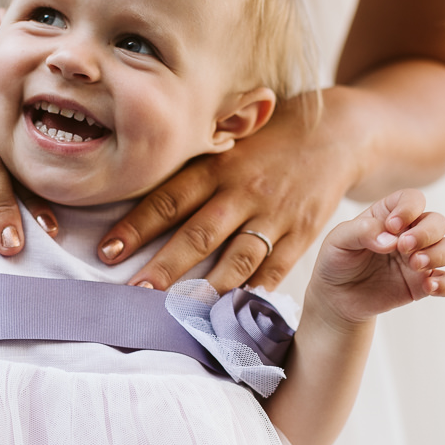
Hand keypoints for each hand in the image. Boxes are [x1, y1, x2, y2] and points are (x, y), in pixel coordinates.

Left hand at [98, 95, 361, 291]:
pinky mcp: (302, 233)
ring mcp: (276, 214)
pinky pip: (277, 269)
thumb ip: (193, 169)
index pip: (169, 199)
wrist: (337, 131)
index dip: (136, 226)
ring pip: (238, 258)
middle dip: (165, 267)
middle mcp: (244, 191)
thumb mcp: (229, 140)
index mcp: (219, 165)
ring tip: (180, 312)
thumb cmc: (269, 137)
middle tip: (134, 292)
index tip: (106, 252)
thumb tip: (138, 194)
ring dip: (206, 288)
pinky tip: (232, 313)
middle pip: (199, 233)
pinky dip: (254, 292)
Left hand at [306, 189, 444, 326]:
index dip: (409, 208)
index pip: (413, 199)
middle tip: (404, 247)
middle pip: (437, 222)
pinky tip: (429, 286)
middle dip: (426, 233)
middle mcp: (409, 233)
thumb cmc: (337, 261)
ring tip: (415, 265)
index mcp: (389, 215)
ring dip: (438, 254)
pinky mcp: (422, 284)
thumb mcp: (338, 241)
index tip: (392, 226)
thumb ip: (362, 231)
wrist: (336, 298)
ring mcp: (419, 258)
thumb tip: (391, 239)